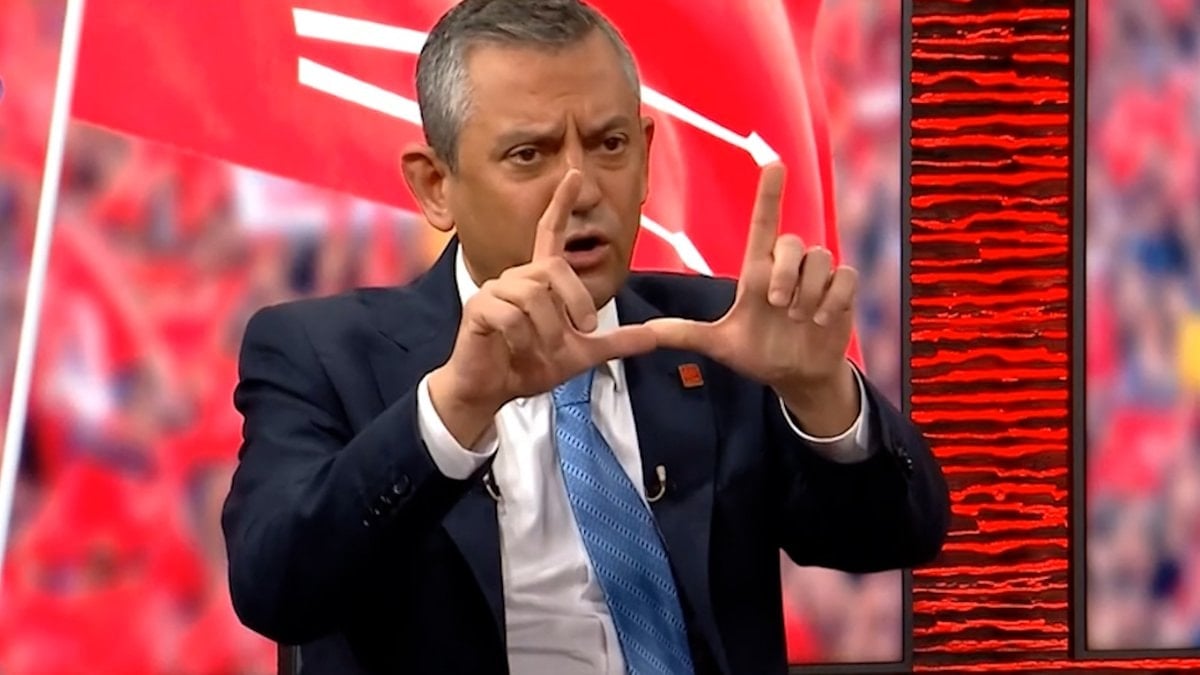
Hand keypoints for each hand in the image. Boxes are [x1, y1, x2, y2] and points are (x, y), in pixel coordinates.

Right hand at [429, 170, 656, 442]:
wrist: (492, 390)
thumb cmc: (529, 366)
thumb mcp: (582, 354)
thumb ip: (617, 342)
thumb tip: (657, 335)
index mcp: (540, 280)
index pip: (549, 232)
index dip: (560, 203)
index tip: (574, 174)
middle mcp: (517, 277)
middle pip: (554, 268)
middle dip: (576, 301)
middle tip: (583, 331)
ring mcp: (496, 290)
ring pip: (534, 296)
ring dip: (548, 331)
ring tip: (542, 350)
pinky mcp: (479, 308)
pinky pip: (512, 316)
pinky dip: (523, 341)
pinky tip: (516, 351)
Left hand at [647, 163, 856, 401]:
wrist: (795, 375)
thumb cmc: (758, 353)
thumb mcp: (719, 344)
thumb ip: (683, 334)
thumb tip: (642, 332)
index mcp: (757, 273)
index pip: (764, 224)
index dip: (769, 194)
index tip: (774, 164)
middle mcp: (787, 269)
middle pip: (792, 243)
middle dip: (786, 272)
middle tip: (777, 304)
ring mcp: (816, 279)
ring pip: (820, 259)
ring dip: (808, 293)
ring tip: (799, 319)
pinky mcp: (841, 292)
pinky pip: (845, 277)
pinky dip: (833, 299)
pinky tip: (822, 320)